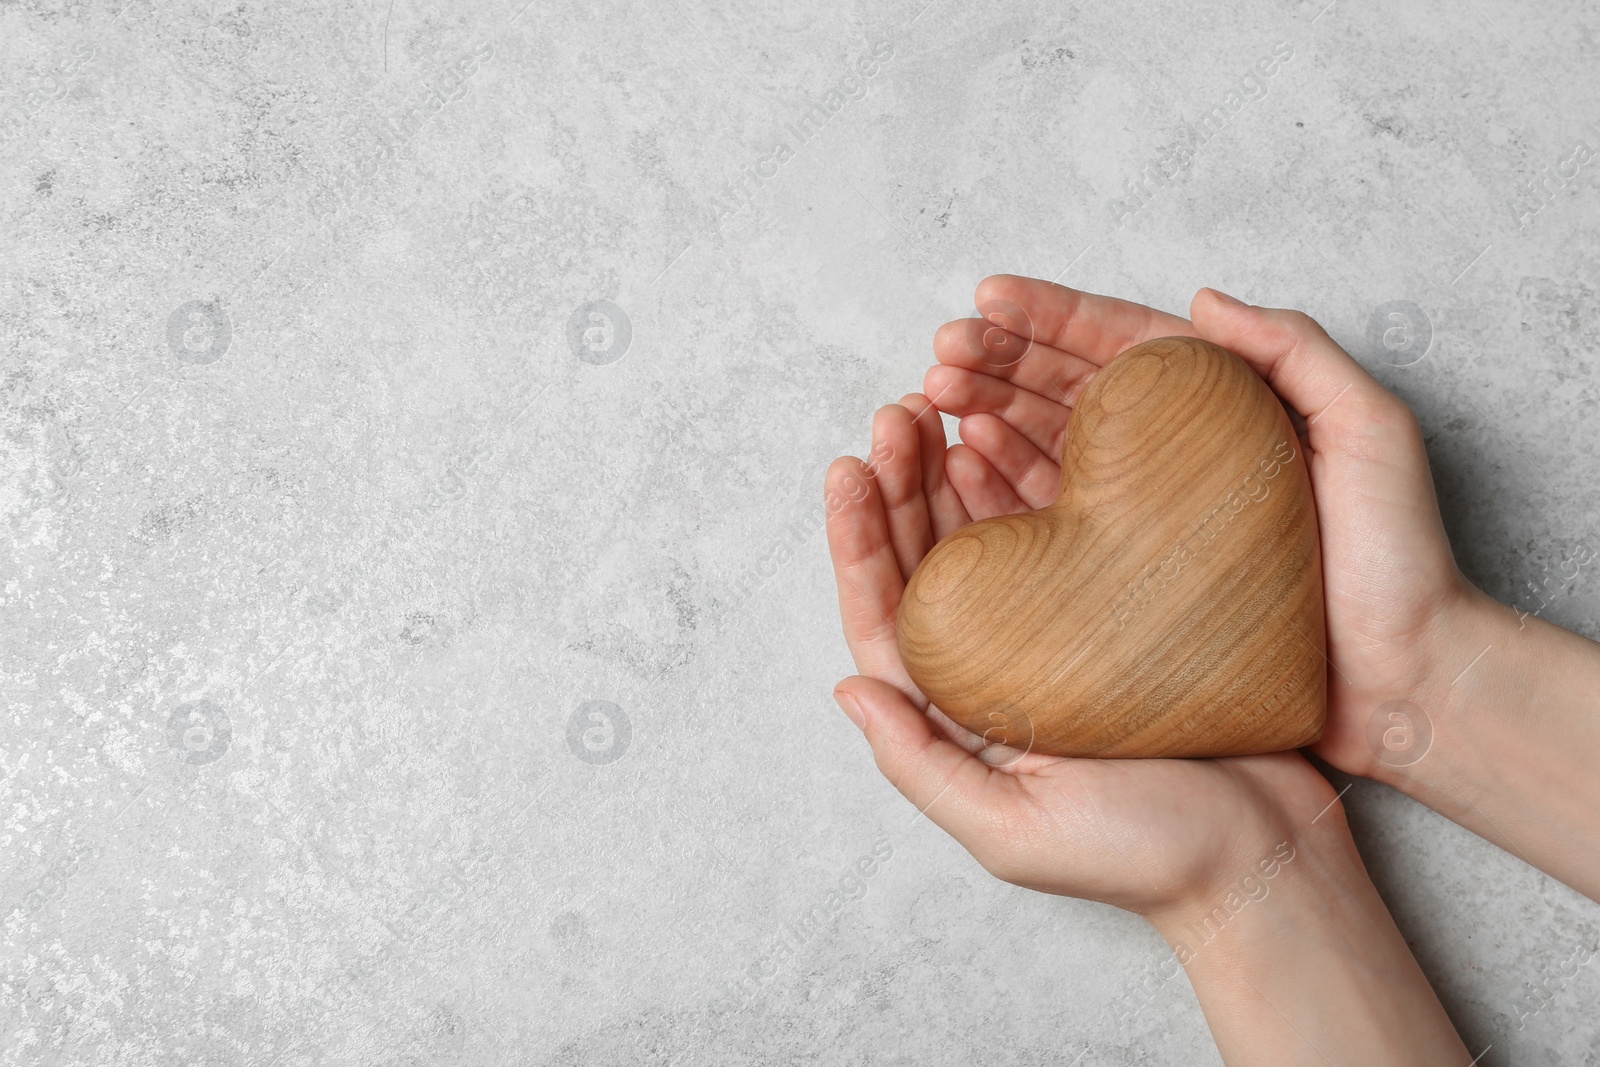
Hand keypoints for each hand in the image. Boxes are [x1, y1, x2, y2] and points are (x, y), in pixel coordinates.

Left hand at [823, 391, 1338, 915]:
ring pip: (984, 538)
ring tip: (940, 407)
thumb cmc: (1141, 856)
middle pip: (927, 563)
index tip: (849, 469)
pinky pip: (1054, 534)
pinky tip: (1008, 438)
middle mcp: (995, 668)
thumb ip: (920, 764)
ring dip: (953, 473)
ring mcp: (1051, 636)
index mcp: (957, 716)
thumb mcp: (1010, 830)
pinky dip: (1026, 485)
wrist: (1262, 857)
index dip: (859, 541)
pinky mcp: (1110, 612)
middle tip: (898, 414)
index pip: (886, 615)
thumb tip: (847, 689)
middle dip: (902, 485)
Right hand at [924, 276, 1474, 778]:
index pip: (1123, 343)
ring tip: (934, 400)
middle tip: (942, 354)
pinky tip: (964, 462)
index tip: (987, 299)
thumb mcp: (1371, 429)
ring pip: (1050, 445)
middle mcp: (1175, 451)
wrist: (1404, 680)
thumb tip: (1202, 297)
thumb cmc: (1398, 559)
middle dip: (999, 362)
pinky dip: (1002, 486)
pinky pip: (1053, 516)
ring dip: (987, 415)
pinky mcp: (1129, 572)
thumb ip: (1297, 350)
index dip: (1050, 317)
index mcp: (1221, 404)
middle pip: (1070, 388)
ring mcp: (1148, 512)